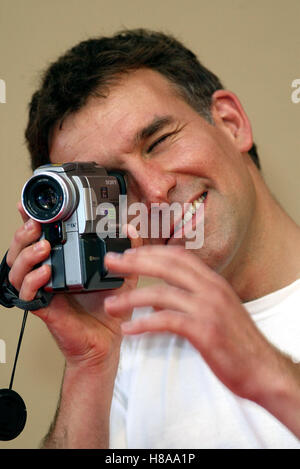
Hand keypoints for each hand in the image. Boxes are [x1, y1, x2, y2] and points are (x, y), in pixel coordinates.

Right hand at [6, 203, 141, 370]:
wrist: (107, 341)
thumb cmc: (108, 310)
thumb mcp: (121, 274)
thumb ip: (126, 252)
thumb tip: (129, 229)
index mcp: (61, 262)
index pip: (38, 238)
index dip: (29, 221)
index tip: (28, 207)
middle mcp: (46, 274)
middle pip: (19, 250)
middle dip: (23, 233)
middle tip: (36, 225)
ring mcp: (42, 291)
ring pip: (16, 269)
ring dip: (26, 255)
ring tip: (43, 247)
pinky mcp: (44, 308)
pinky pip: (27, 294)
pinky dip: (32, 281)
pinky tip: (45, 273)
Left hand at [104, 245, 284, 400]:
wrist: (263, 369)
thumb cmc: (238, 341)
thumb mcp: (219, 308)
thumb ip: (196, 295)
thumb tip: (167, 292)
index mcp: (214, 281)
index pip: (178, 256)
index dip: (151, 251)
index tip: (130, 253)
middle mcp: (211, 289)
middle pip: (166, 266)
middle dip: (135, 262)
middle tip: (111, 263)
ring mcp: (208, 308)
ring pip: (161, 293)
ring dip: (131, 298)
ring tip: (110, 305)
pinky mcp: (204, 331)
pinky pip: (166, 321)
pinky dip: (143, 324)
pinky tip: (128, 330)